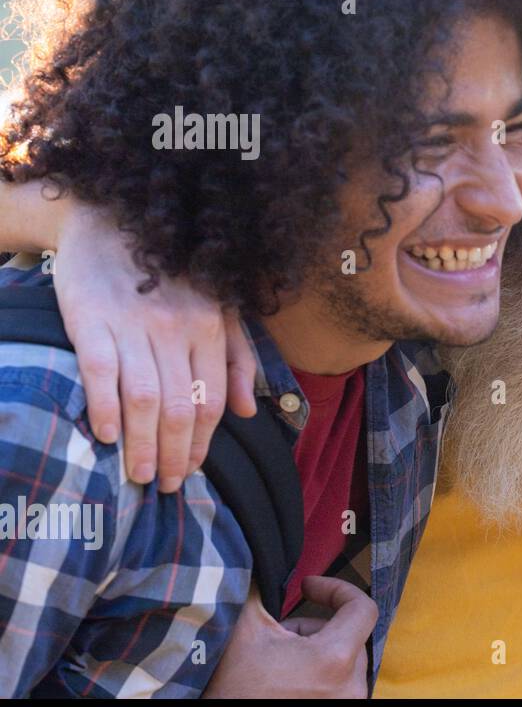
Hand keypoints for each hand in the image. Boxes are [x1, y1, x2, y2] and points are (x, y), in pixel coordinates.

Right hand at [52, 206, 257, 491]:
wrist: (108, 220)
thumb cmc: (168, 273)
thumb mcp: (217, 306)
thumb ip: (237, 357)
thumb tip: (246, 412)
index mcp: (210, 328)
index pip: (211, 401)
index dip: (203, 443)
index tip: (193, 472)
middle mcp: (176, 329)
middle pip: (179, 407)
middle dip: (175, 454)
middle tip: (167, 486)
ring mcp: (133, 325)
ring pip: (144, 398)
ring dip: (142, 444)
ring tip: (139, 475)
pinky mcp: (90, 318)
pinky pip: (101, 372)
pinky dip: (104, 409)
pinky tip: (105, 436)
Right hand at [202, 576, 375, 697]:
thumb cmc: (232, 688)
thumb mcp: (244, 629)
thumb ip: (263, 590)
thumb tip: (263, 559)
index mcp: (335, 659)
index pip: (363, 608)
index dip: (336, 589)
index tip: (309, 588)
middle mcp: (350, 686)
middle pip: (350, 634)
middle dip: (314, 625)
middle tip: (280, 632)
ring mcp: (346, 704)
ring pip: (344, 660)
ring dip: (316, 650)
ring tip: (279, 659)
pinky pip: (339, 683)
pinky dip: (319, 672)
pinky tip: (287, 678)